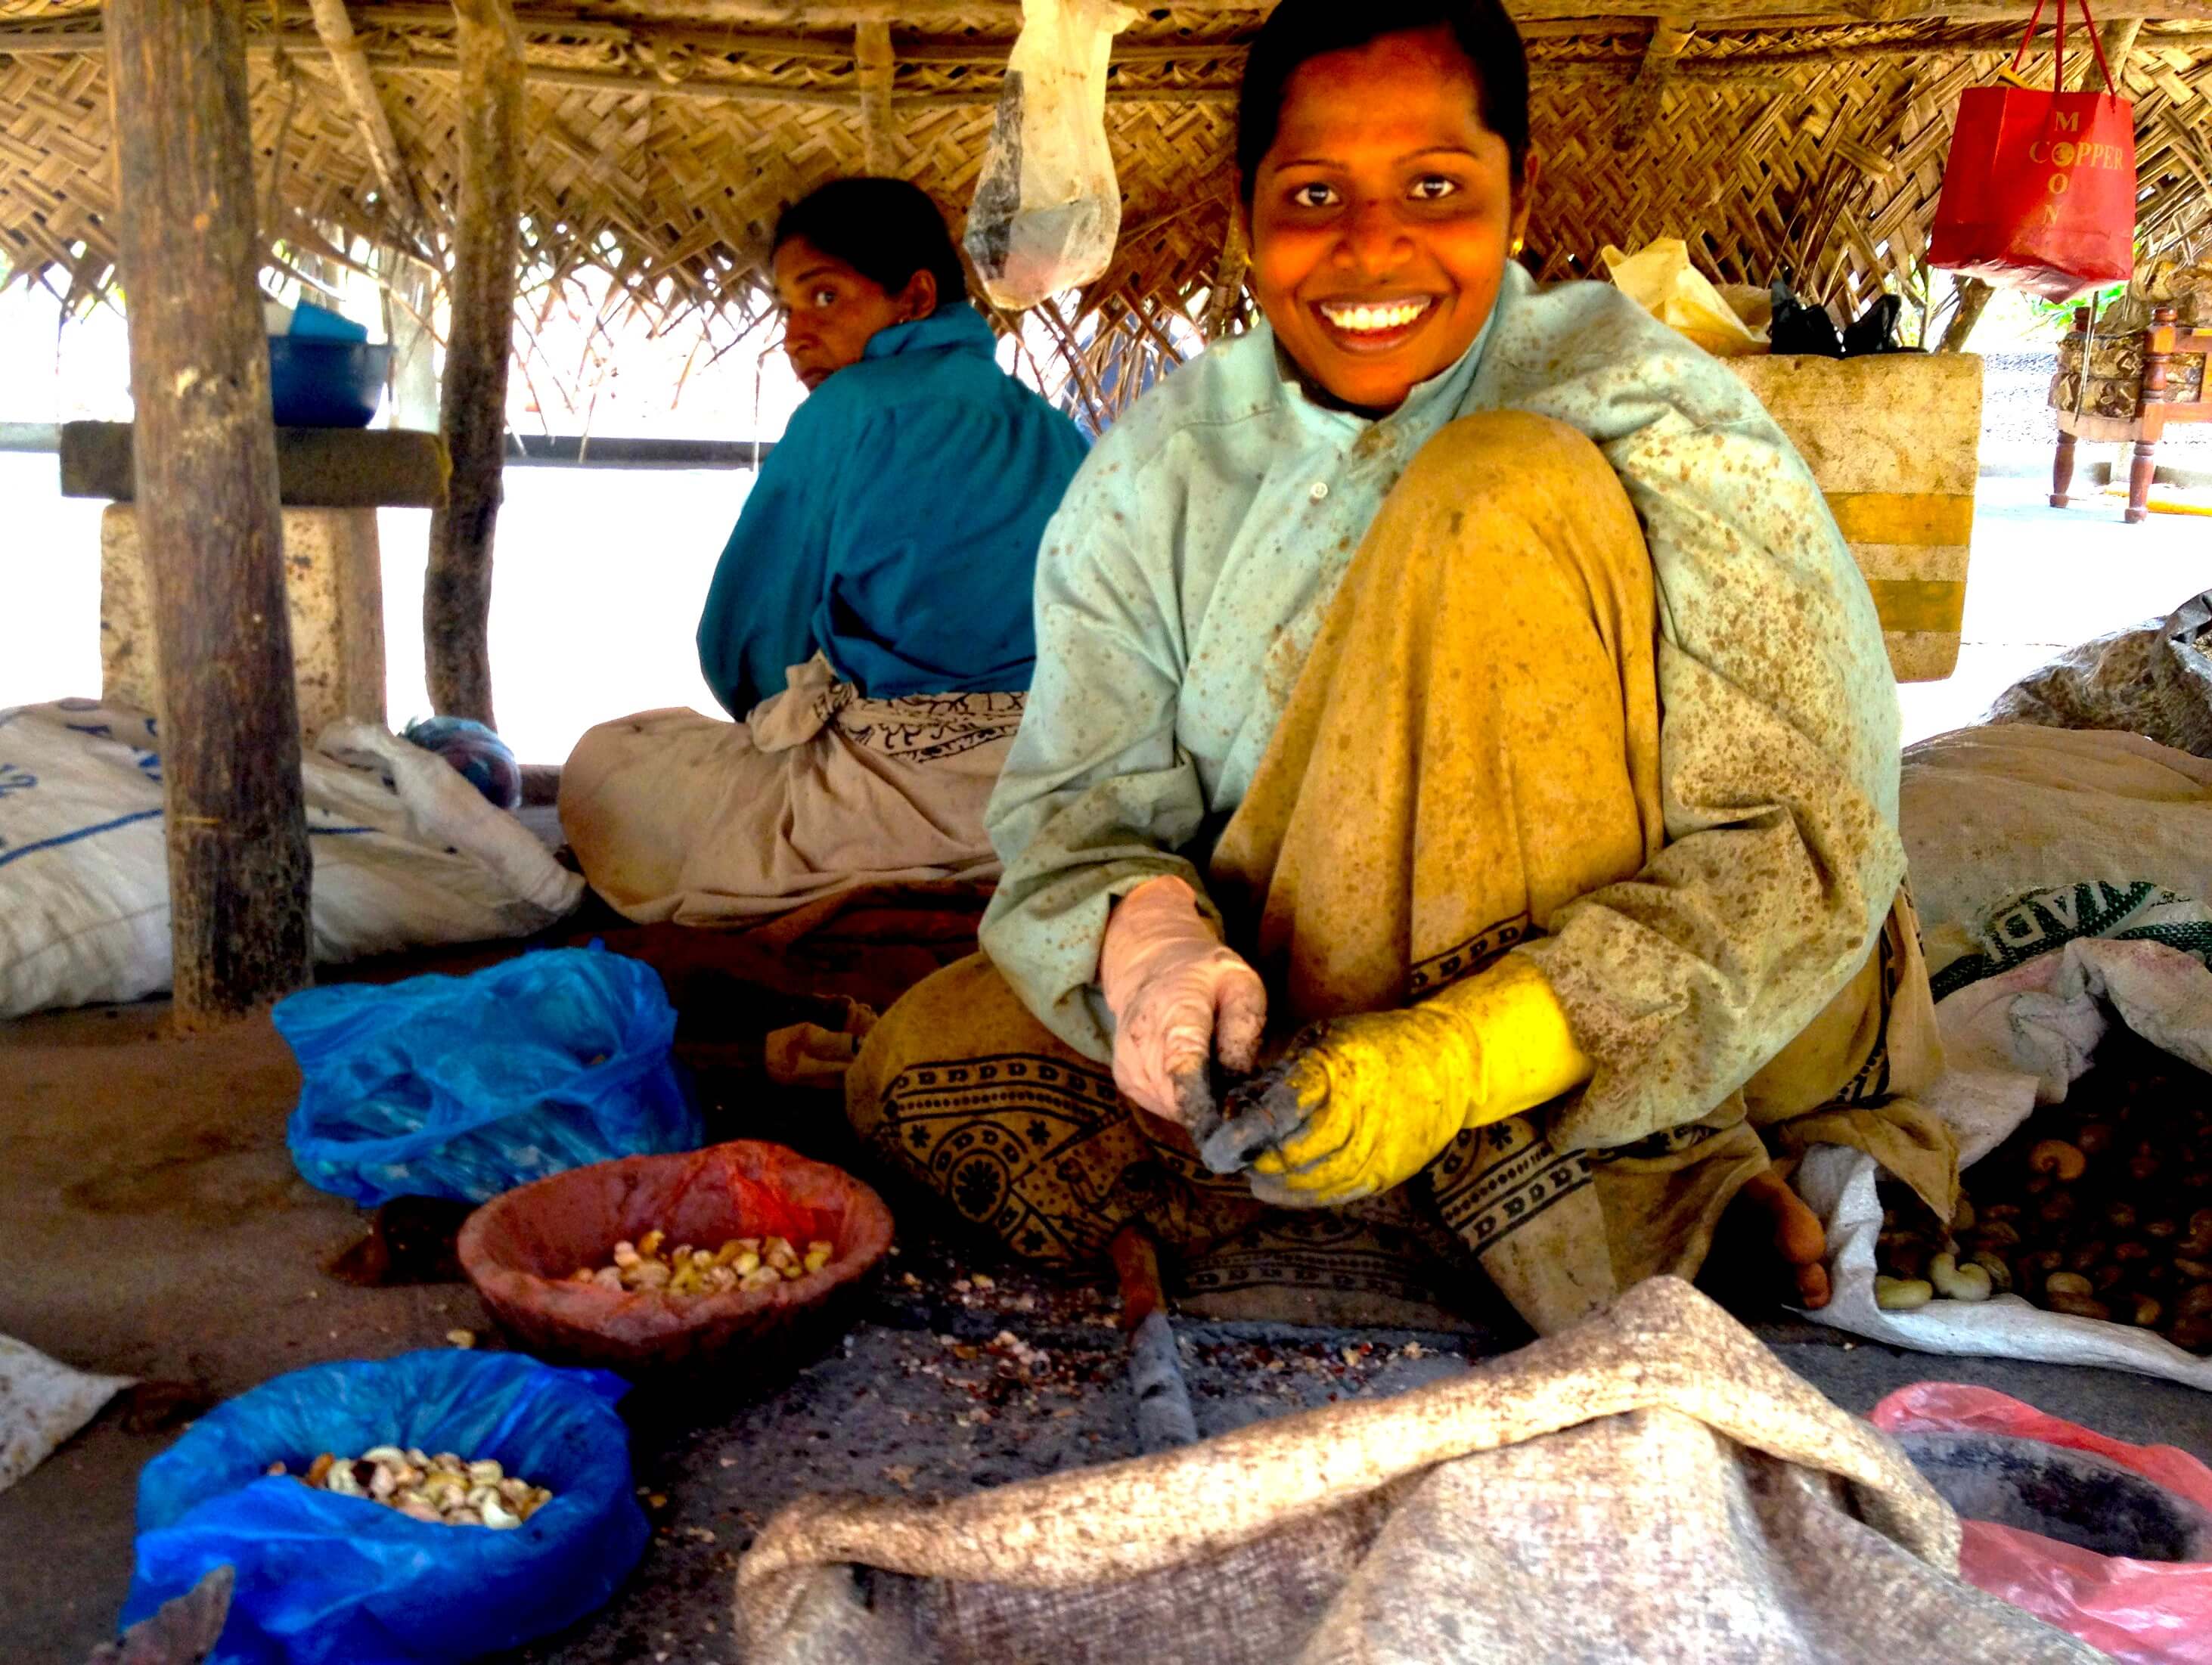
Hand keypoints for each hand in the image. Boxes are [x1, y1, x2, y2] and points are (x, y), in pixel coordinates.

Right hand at [1099, 876, 1266, 1127]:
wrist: (1151, 966)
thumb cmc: (1205, 977)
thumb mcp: (1240, 984)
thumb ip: (1244, 1028)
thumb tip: (1239, 1081)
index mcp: (1173, 1010)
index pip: (1181, 1064)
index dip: (1204, 1100)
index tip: (1227, 1121)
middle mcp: (1140, 1040)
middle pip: (1177, 1096)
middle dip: (1213, 1104)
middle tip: (1237, 1088)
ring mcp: (1128, 1063)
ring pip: (1172, 1108)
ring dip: (1200, 1101)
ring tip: (1211, 1067)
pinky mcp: (1126, 1081)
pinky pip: (1163, 1108)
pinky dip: (1183, 1099)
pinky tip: (1191, 1072)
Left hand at [1204, 1007, 1479, 1206]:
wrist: (1451, 1061)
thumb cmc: (1377, 1043)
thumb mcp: (1324, 1038)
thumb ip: (1282, 1074)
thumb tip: (1237, 1107)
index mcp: (1336, 1072)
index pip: (1280, 1112)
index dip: (1244, 1135)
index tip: (1218, 1147)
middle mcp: (1357, 1114)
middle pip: (1292, 1154)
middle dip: (1256, 1160)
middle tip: (1234, 1156)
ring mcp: (1377, 1149)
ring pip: (1312, 1182)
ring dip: (1275, 1182)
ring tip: (1256, 1171)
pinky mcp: (1389, 1172)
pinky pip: (1337, 1194)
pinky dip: (1303, 1195)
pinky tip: (1283, 1186)